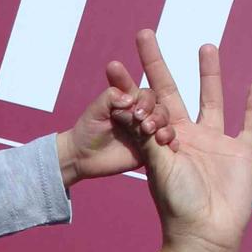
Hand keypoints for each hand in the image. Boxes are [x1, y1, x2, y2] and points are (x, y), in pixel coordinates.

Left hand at [57, 57, 172, 187]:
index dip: (143, 97)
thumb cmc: (87, 131)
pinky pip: (165, 144)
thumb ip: (109, 98)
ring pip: (164, 123)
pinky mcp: (150, 149)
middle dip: (151, 109)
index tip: (132, 102)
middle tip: (139, 117)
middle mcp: (141, 115)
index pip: (145, 94)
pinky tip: (164, 142)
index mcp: (130, 102)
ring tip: (147, 129)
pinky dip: (168, 141)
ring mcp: (147, 132)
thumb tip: (129, 98)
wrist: (83, 158)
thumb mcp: (94, 111)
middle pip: (158, 106)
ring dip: (160, 123)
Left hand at [131, 31, 251, 251]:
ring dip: (209, 74)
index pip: (144, 104)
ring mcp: (215, 143)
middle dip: (158, 63)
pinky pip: (250, 125)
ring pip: (212, 100)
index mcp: (162, 141)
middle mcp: (187, 137)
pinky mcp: (240, 153)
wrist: (205, 233)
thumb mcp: (159, 167)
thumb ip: (149, 137)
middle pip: (172, 91)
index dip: (130, 85)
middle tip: (145, 33)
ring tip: (205, 45)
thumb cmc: (178, 204)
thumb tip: (129, 106)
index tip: (113, 63)